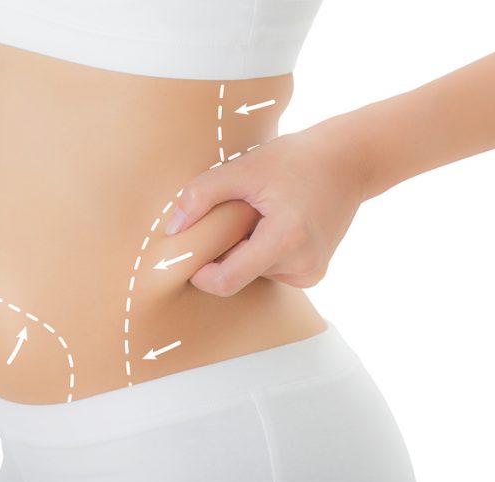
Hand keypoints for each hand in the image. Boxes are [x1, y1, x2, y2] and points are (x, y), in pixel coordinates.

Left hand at [163, 129, 365, 296]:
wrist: (350, 161)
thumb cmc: (296, 159)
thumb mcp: (244, 167)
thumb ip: (202, 195)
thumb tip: (172, 230)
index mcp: (286, 240)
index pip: (227, 281)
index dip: (200, 273)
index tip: (190, 250)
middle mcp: (302, 265)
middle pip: (238, 277)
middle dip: (223, 254)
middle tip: (228, 219)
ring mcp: (310, 273)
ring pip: (252, 274)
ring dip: (243, 251)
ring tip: (258, 216)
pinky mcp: (312, 274)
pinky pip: (269, 271)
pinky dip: (260, 253)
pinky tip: (273, 225)